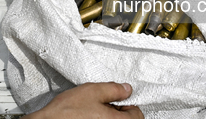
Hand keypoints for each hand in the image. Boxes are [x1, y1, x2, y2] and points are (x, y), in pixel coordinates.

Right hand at [24, 82, 143, 118]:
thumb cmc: (68, 111)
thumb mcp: (93, 91)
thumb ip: (114, 89)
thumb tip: (127, 90)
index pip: (138, 115)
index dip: (129, 104)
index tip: (119, 100)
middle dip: (118, 112)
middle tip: (105, 104)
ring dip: (108, 117)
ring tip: (94, 111)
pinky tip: (88, 117)